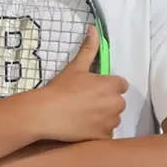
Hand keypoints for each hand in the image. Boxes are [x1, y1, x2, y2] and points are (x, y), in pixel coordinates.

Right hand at [35, 27, 127, 141]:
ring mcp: (111, 122)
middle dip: (106, 103)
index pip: (121, 85)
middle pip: (117, 103)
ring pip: (112, 119)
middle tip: (84, 104)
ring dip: (103, 119)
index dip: (107, 87)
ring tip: (82, 117)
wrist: (45, 114)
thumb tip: (94, 29)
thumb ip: (89, 48)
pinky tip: (82, 128)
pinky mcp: (103, 137)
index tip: (92, 90)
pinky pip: (106, 135)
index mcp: (112, 85)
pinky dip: (97, 133)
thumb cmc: (60, 88)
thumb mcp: (75, 67)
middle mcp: (116, 103)